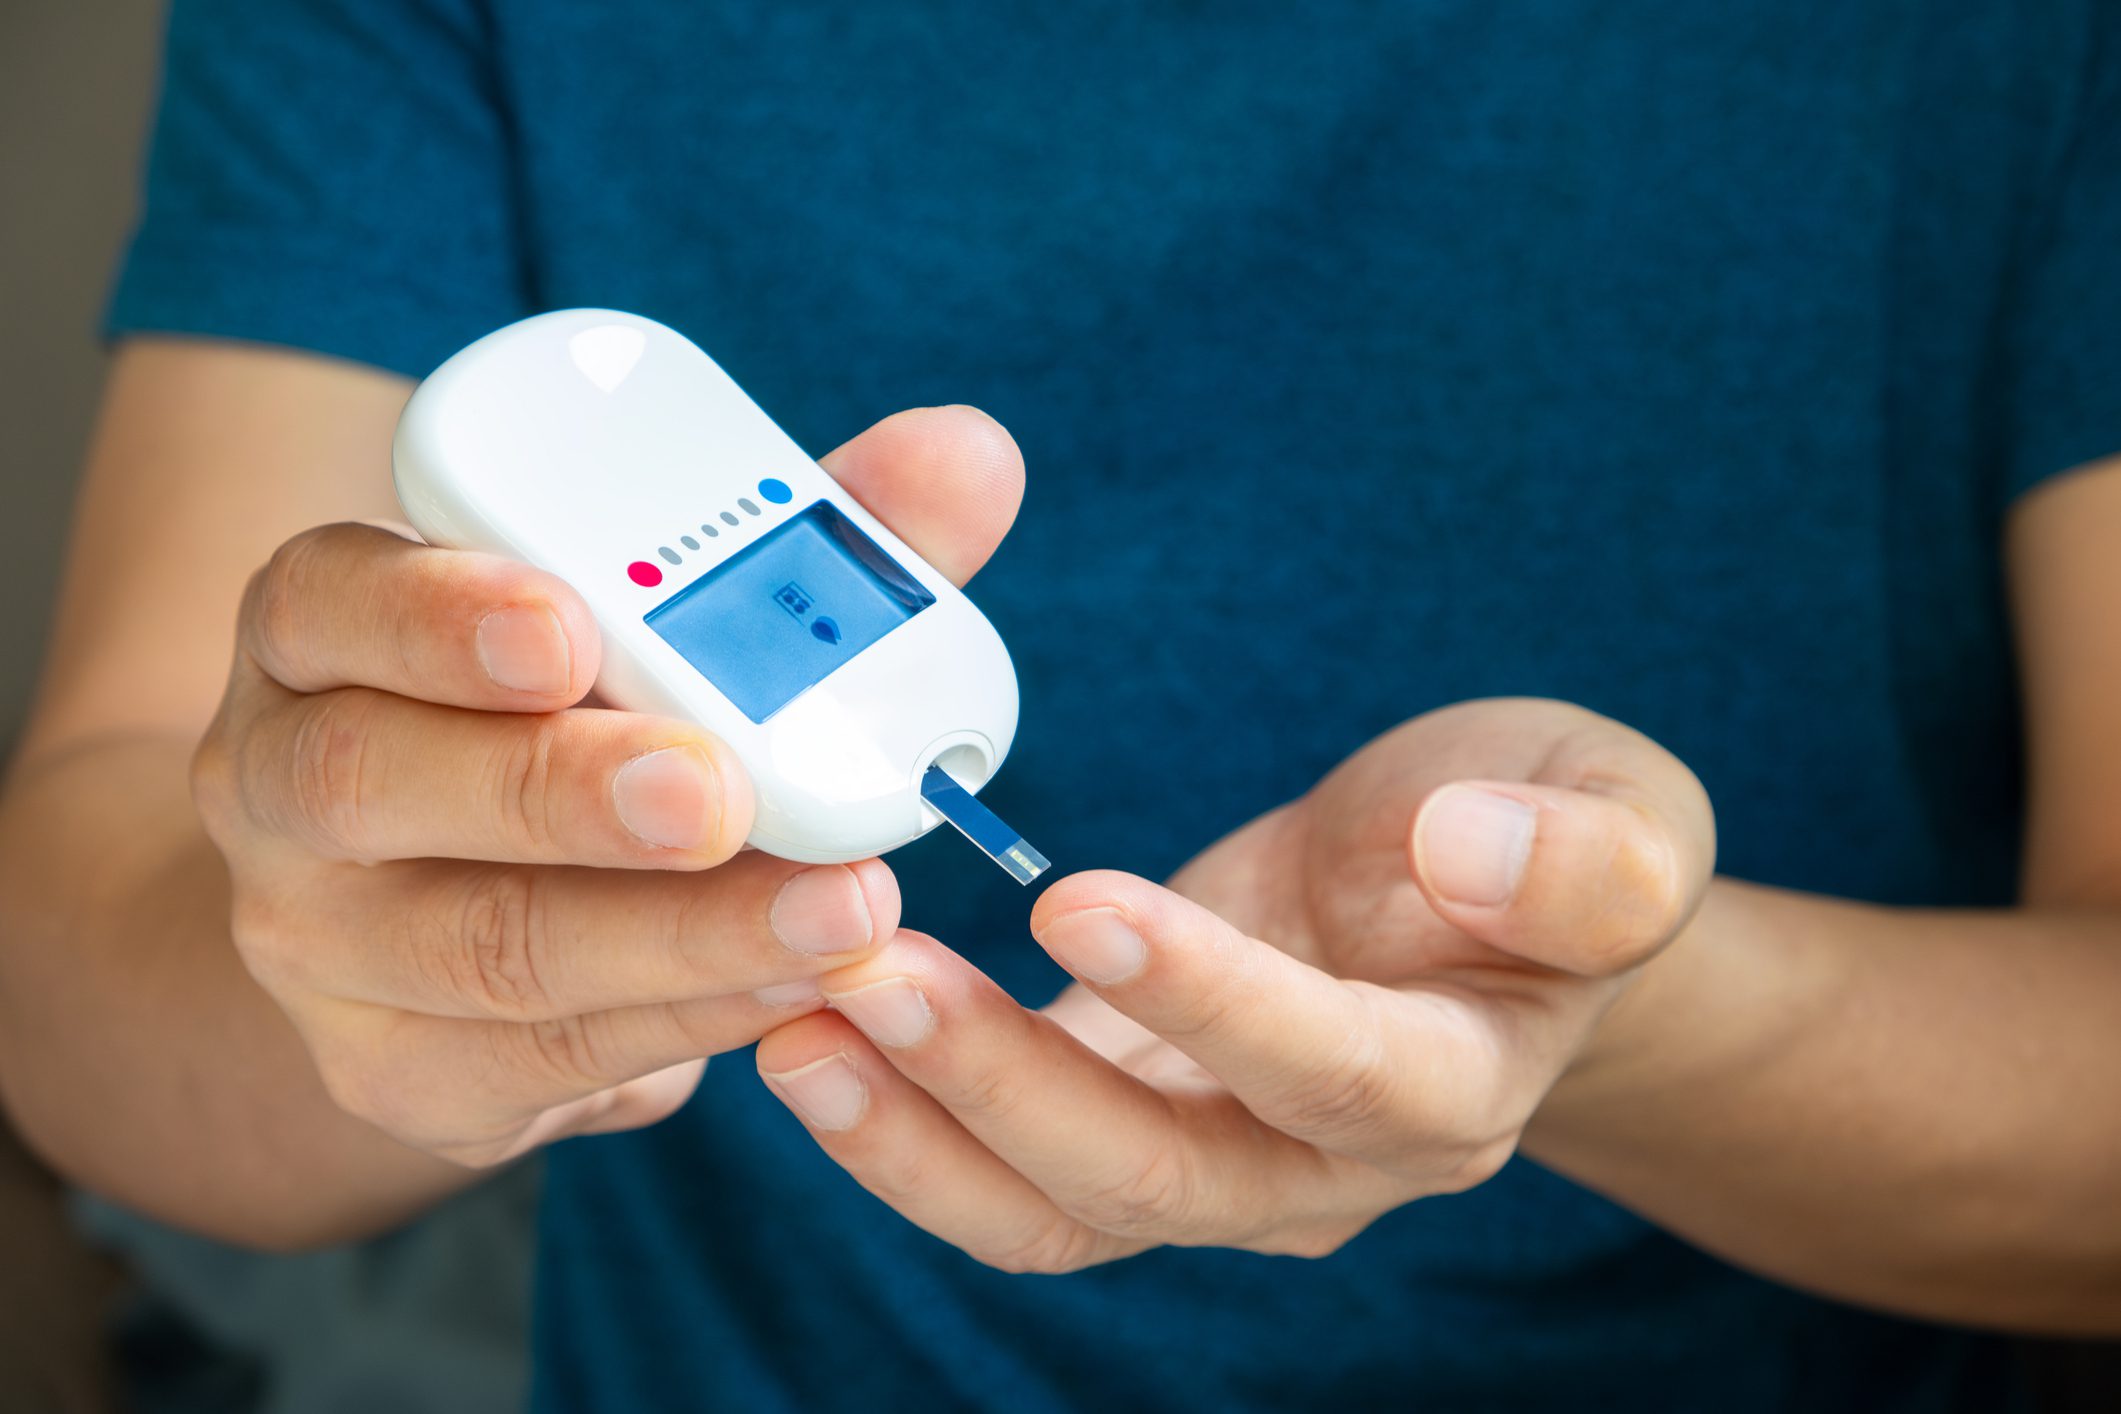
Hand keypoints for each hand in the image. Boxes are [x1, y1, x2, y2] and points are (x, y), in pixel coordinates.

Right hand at [191, 406, 1022, 1166]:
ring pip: (482, 944)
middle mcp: (285, 782)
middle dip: (564, 789)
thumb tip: (971, 457)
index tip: (569, 625)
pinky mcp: (399, 1069)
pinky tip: (799, 986)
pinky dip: (690, 1022)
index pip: (333, 598)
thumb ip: (803, 544)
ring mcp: (322, 941)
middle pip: (379, 782)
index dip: (438, 612)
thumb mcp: (651, 617)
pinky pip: (546, 1054)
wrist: (441, 913)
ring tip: (841, 912)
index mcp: (327, 629)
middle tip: (721, 793)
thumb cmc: (576, 715)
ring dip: (678, 935)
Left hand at [755, 699, 1713, 1268]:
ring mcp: (1221, 1162)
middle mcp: (1329, 1164)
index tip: (1082, 897)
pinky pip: (1007, 1163)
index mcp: (1456, 1085)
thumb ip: (1590, 851)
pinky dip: (907, 1114)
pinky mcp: (1131, 1116)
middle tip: (871, 974)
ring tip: (797, 1026)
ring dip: (918, 1131)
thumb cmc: (1551, 831)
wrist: (1481, 892)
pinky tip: (812, 1024)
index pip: (1332, 1073)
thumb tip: (1477, 848)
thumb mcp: (1620, 805)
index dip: (1213, 1002)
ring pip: (1056, 1204)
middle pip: (1156, 1178)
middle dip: (1005, 1088)